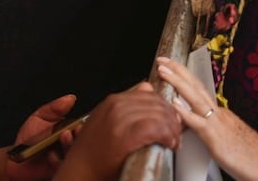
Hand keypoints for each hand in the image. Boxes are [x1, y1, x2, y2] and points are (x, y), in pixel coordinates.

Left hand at [6, 94, 77, 180]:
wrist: (17, 158)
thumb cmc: (29, 138)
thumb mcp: (39, 117)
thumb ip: (54, 108)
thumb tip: (70, 98)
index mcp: (69, 132)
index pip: (84, 128)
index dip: (84, 126)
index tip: (79, 123)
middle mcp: (70, 146)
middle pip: (83, 142)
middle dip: (79, 136)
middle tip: (72, 130)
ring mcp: (66, 159)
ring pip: (75, 154)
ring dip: (70, 146)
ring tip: (63, 137)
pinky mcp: (59, 171)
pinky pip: (64, 167)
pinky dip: (58, 161)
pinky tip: (50, 156)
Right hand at [55, 83, 181, 180]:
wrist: (80, 169)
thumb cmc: (93, 150)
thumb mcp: (106, 119)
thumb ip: (127, 104)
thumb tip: (147, 88)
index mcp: (112, 101)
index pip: (149, 94)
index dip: (165, 107)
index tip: (170, 120)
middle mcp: (116, 106)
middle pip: (157, 104)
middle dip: (172, 118)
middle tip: (176, 133)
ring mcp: (120, 120)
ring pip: (159, 115)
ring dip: (173, 129)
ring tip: (174, 141)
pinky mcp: (125, 135)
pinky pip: (156, 128)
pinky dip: (168, 136)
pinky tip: (169, 144)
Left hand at [155, 57, 257, 180]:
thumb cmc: (254, 157)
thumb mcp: (230, 137)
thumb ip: (214, 129)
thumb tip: (199, 126)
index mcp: (221, 113)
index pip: (199, 91)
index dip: (184, 78)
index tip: (171, 67)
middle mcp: (219, 114)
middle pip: (196, 87)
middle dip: (178, 71)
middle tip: (163, 59)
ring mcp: (218, 124)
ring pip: (194, 98)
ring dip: (177, 82)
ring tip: (163, 70)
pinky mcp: (216, 139)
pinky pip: (198, 123)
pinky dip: (184, 112)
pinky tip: (173, 103)